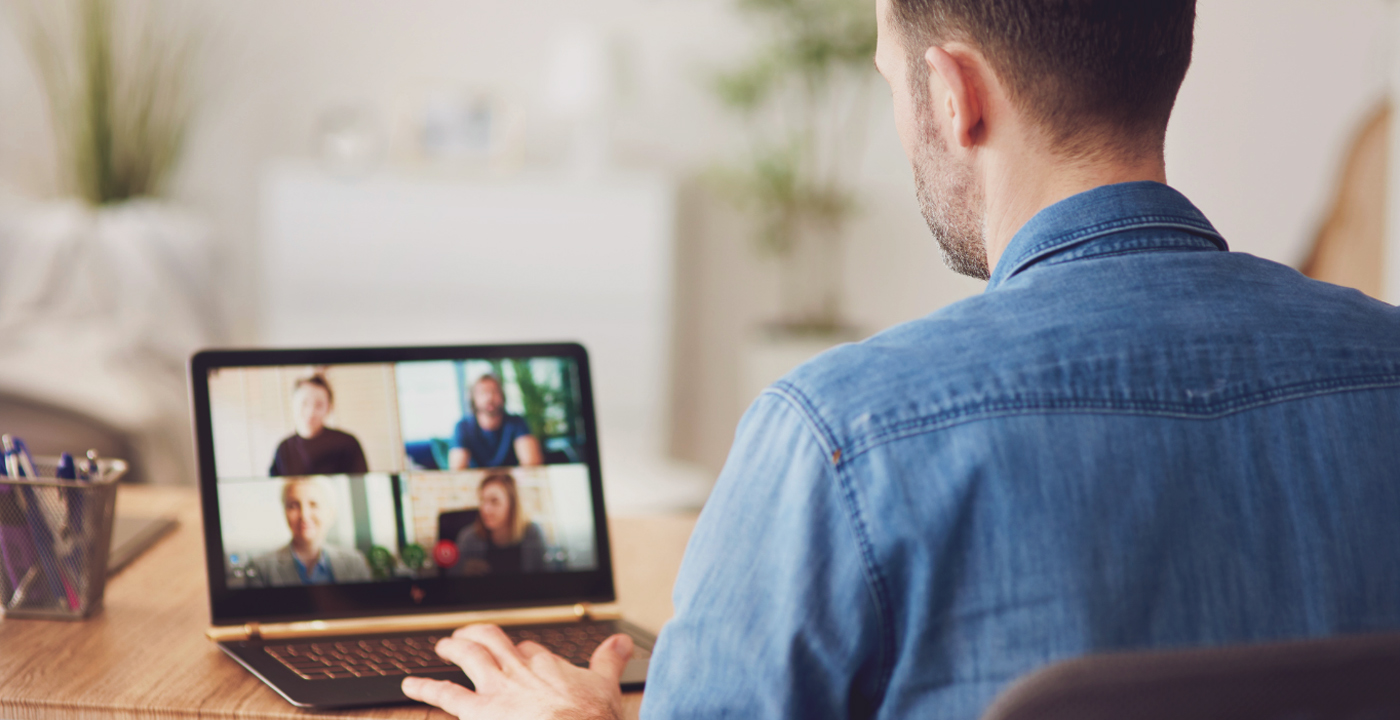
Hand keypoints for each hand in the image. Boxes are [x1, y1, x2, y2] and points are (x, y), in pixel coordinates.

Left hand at [402, 623, 633, 719]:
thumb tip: (623, 642)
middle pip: (493, 640)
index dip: (523, 651)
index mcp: (548, 664)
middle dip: (479, 635)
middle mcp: (519, 669)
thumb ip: (611, 661)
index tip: (520, 655)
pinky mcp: (479, 711)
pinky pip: (446, 695)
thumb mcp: (607, 685)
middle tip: (468, 635)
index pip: (529, 649)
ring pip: (468, 656)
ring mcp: (496, 689)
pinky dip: (425, 688)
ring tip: (442, 645)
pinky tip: (410, 685)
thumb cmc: (591, 719)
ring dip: (453, 648)